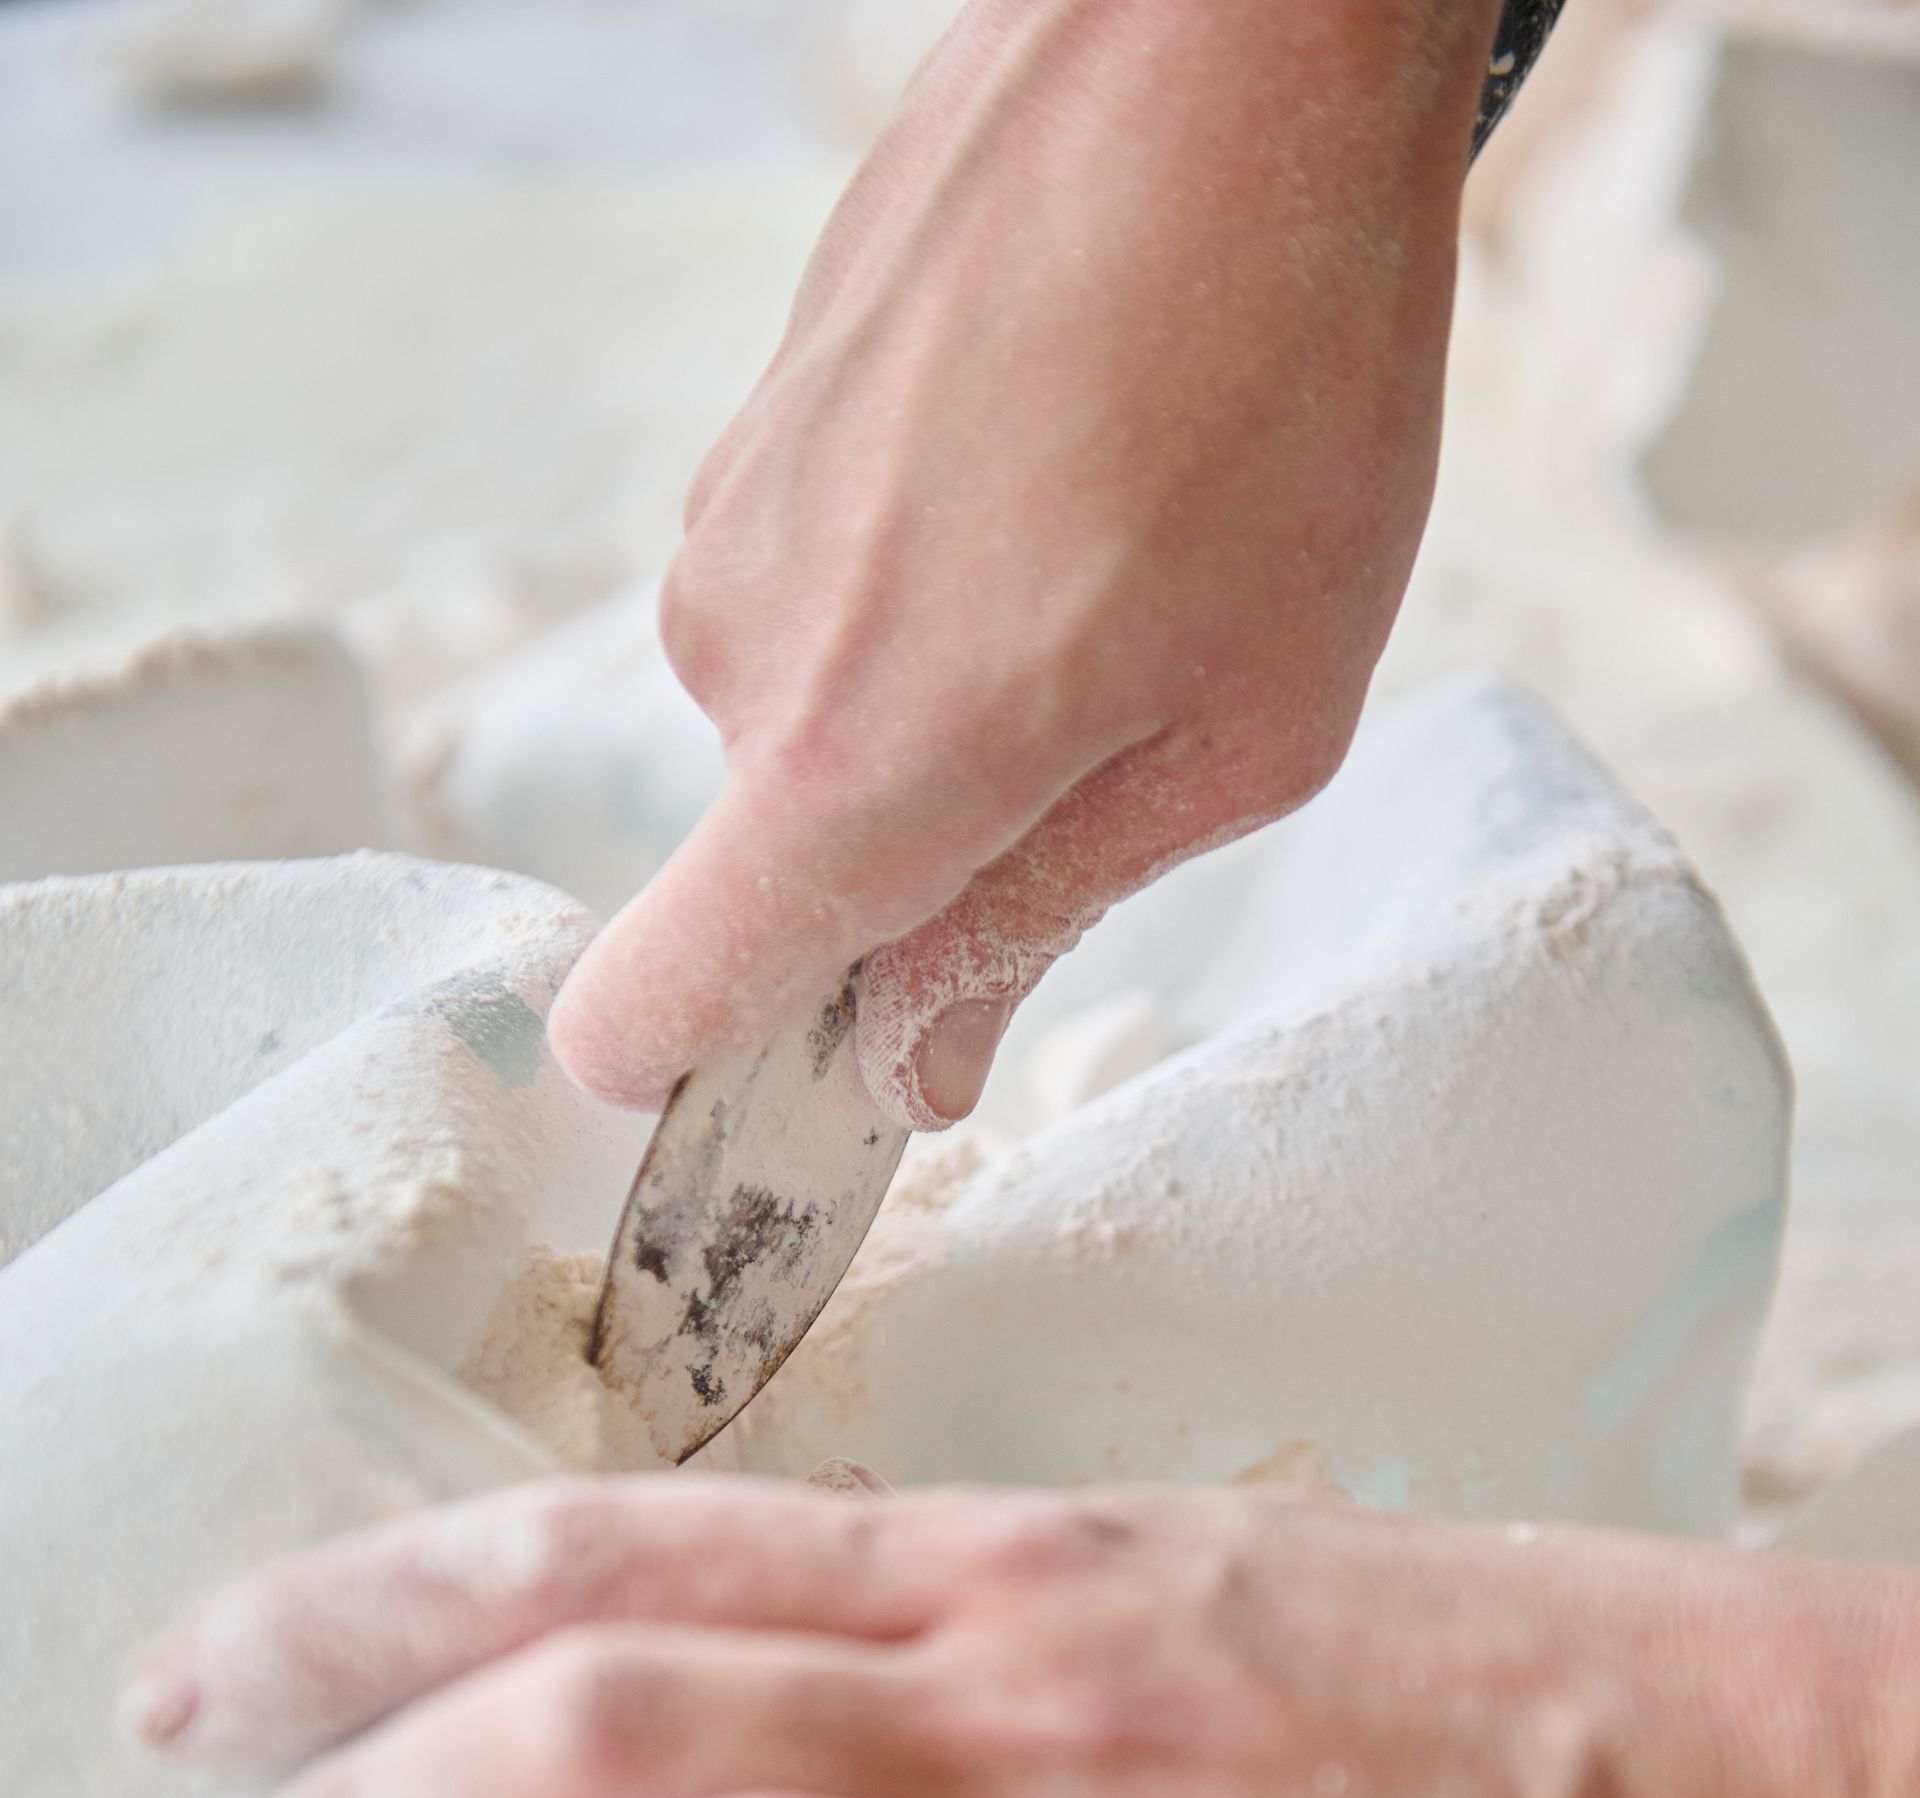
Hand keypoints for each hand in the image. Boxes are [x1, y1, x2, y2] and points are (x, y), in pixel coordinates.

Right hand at [547, 0, 1497, 1129]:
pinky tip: (1065, 460)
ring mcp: (730, 518)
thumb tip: (915, 1066)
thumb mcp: (1243, 733)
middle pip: (791, 864)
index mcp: (855, 770)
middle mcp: (739, 653)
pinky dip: (930, 573)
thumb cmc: (1286, 383)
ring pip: (821, 712)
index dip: (703, 1096)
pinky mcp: (754, 424)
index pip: (653, 1008)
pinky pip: (828, 580)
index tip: (788, 1111)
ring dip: (947, 695)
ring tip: (1114, 553)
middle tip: (1117, 714)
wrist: (1228, 48)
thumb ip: (1038, 921)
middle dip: (933, 847)